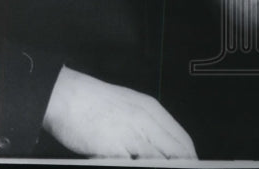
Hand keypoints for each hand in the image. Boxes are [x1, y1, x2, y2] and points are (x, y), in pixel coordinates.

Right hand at [42, 66, 196, 158]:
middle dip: (181, 166)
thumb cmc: (94, 102)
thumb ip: (147, 125)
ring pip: (159, 161)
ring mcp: (131, 135)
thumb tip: (162, 143)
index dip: (190, 158)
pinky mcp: (114, 149)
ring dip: (162, 168)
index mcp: (152, 110)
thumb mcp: (130, 106)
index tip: (191, 166)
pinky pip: (134, 166)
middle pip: (177, 153)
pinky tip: (136, 168)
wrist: (67, 96)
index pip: (183, 140)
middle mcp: (146, 121)